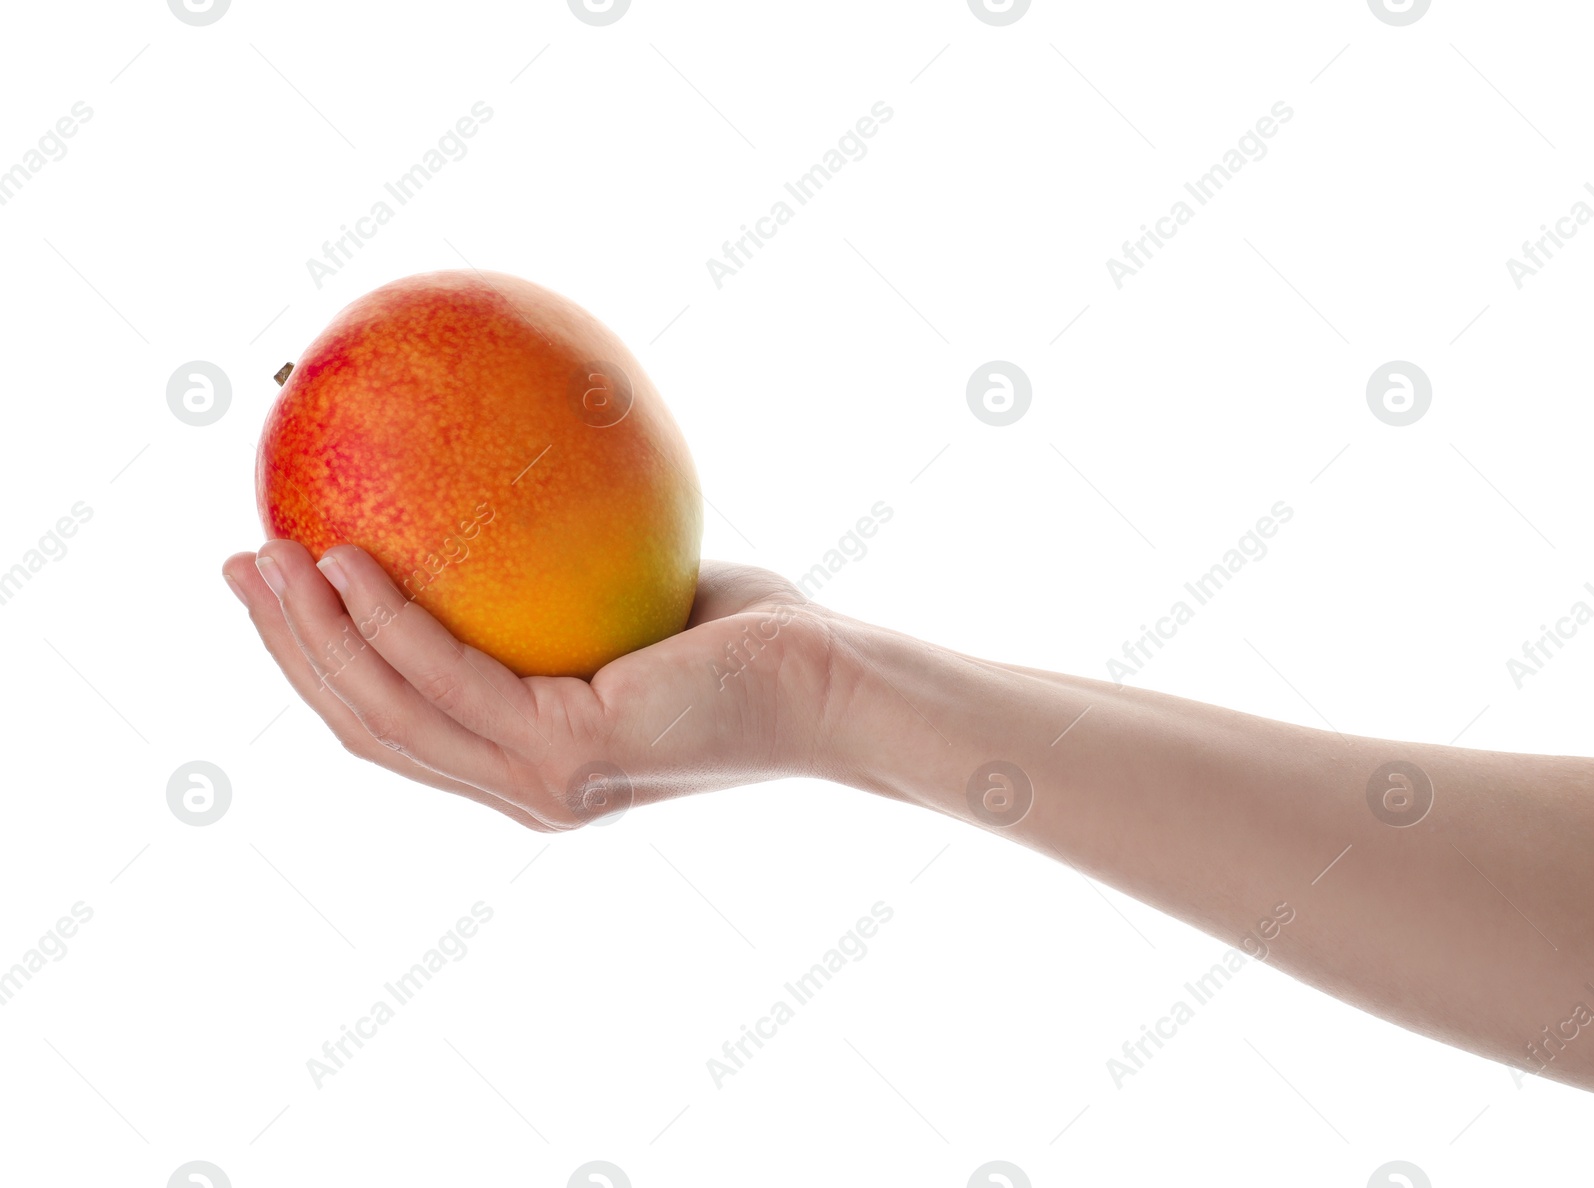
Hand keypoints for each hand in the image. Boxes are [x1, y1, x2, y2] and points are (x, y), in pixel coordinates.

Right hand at [222, 541, 843, 830]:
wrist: (832, 679)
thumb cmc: (748, 633)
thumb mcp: (627, 598)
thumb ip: (552, 580)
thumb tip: (491, 495)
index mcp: (526, 766)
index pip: (397, 726)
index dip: (320, 664)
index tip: (273, 587)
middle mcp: (523, 792)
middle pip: (369, 727)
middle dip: (291, 649)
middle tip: (236, 567)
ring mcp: (544, 786)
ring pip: (390, 713)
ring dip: (316, 635)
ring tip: (269, 556)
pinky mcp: (574, 758)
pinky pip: (455, 681)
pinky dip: (392, 623)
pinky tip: (350, 561)